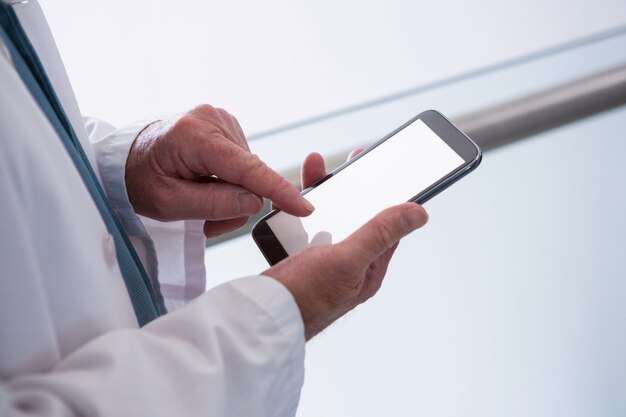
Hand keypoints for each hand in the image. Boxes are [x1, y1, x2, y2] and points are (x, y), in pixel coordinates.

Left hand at [125, 105, 313, 236]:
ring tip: (198, 197)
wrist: (125, 158)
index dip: (278, 191)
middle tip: (201, 216)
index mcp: (195, 135)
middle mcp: (213, 120)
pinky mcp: (225, 127)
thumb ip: (212, 204)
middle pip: (249, 176)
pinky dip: (229, 182)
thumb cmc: (138, 180)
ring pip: (248, 173)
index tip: (304, 208)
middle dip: (232, 203)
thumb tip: (254, 201)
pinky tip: (206, 183)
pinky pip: (242, 165)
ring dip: (229, 194)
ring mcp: (221, 120)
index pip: (247, 168)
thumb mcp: (167, 203)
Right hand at [263, 151, 427, 339]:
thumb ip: (379, 234)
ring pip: (328, 220)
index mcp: (368, 269)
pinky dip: (300, 212)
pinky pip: (306, 229)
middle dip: (350, 190)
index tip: (382, 170)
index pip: (386, 227)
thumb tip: (418, 214)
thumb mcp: (347, 259)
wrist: (258, 318)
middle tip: (348, 164)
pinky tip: (294, 201)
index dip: (386, 197)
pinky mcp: (300, 262)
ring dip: (322, 196)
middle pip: (355, 218)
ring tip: (313, 173)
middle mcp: (349, 266)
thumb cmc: (304, 297)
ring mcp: (323, 264)